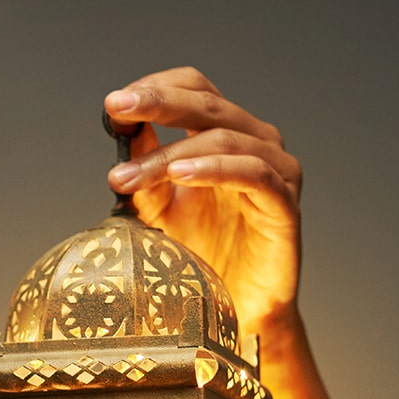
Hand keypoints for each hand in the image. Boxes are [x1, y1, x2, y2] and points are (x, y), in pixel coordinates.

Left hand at [104, 66, 301, 337]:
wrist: (235, 309)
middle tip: (118, 107)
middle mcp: (255, 143)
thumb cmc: (203, 257)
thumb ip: (148, 172)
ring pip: (225, 139)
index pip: (195, 89)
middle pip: (208, 104)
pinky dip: (216, 169)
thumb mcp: (161, 209)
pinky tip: (181, 175)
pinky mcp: (284, 205)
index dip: (156, 88)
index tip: (114, 104)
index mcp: (224, 136)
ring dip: (172, 153)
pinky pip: (254, 174)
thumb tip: (123, 131)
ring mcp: (275, 171)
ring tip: (131, 174)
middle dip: (158, 103)